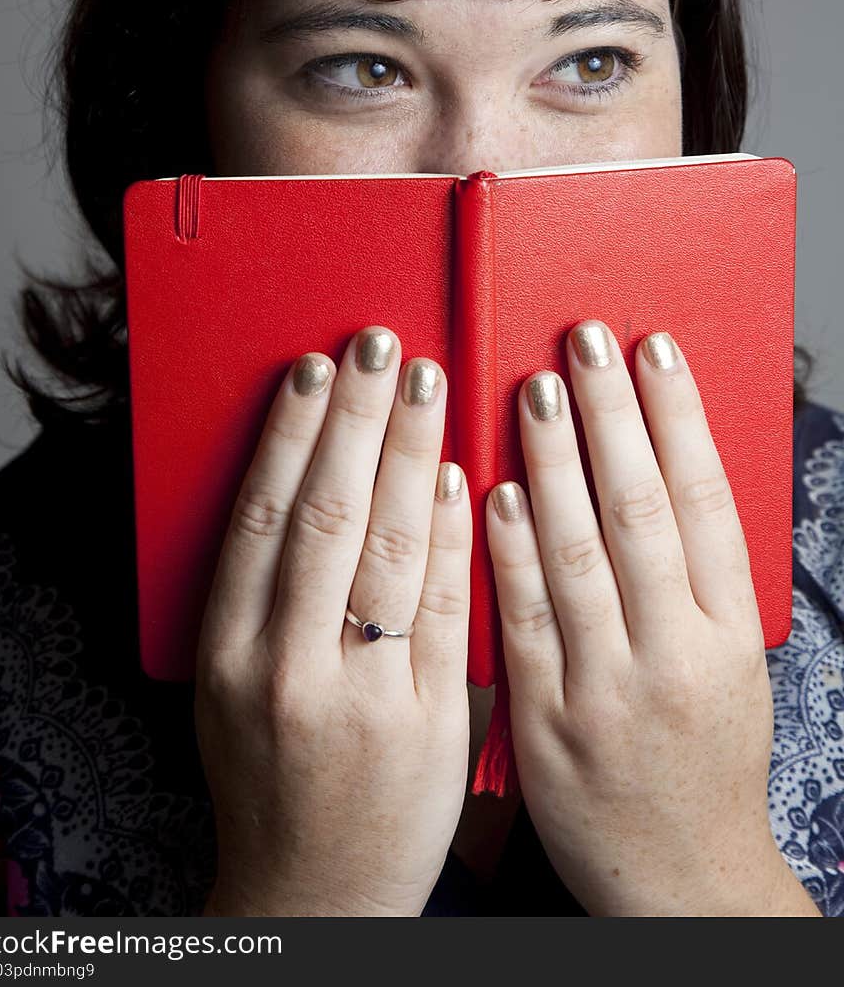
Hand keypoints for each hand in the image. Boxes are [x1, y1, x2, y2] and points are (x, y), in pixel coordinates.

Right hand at [194, 325, 471, 917]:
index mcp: (230, 655)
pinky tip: (459, 474)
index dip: (290, 434)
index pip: (262, 518)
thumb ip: (263, 599)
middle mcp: (287, 669)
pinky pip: (442, 610)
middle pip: (325, 517)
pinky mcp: (427, 722)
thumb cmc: (272, 778)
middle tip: (378, 345)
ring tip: (425, 382)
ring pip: (386, 551)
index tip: (316, 370)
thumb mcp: (232, 690)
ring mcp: (361, 697)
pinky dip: (450, 535)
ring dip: (409, 453)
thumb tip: (301, 482)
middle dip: (355, 419)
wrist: (316, 889)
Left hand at [487, 319, 817, 916]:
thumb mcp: (730, 669)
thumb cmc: (705, 761)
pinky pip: (523, 624)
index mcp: (730, 638)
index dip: (679, 417)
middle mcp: (676, 657)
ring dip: (552, 464)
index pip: (706, 503)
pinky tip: (492, 491)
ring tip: (533, 390)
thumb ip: (694, 581)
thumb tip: (661, 471)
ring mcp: (608, 690)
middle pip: (641, 512)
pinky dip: (508, 553)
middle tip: (584, 340)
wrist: (681, 882)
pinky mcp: (546, 723)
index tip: (653, 349)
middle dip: (612, 416)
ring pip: (578, 557)